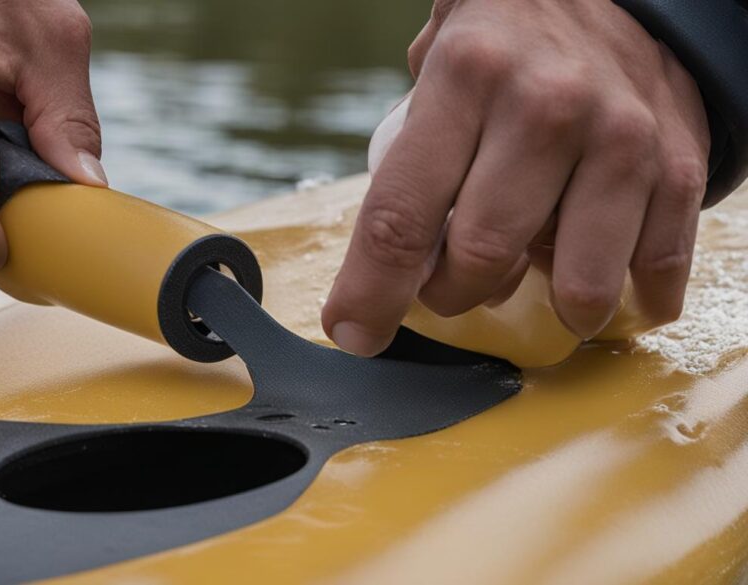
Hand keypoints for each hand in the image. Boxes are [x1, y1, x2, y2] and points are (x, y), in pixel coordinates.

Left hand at [322, 0, 709, 355]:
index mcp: (466, 78)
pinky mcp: (679, 164)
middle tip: (447, 284)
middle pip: (482, 258)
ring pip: (577, 283)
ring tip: (526, 278)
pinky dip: (625, 297)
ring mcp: (620, 139)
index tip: (355, 332)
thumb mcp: (436, 66)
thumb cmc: (506, 39)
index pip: (401, 217)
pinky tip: (600, 280)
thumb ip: (411, 155)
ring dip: (543, 305)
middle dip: (451, 294)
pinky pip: (653, 268)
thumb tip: (395, 262)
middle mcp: (545, 108)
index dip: (371, 293)